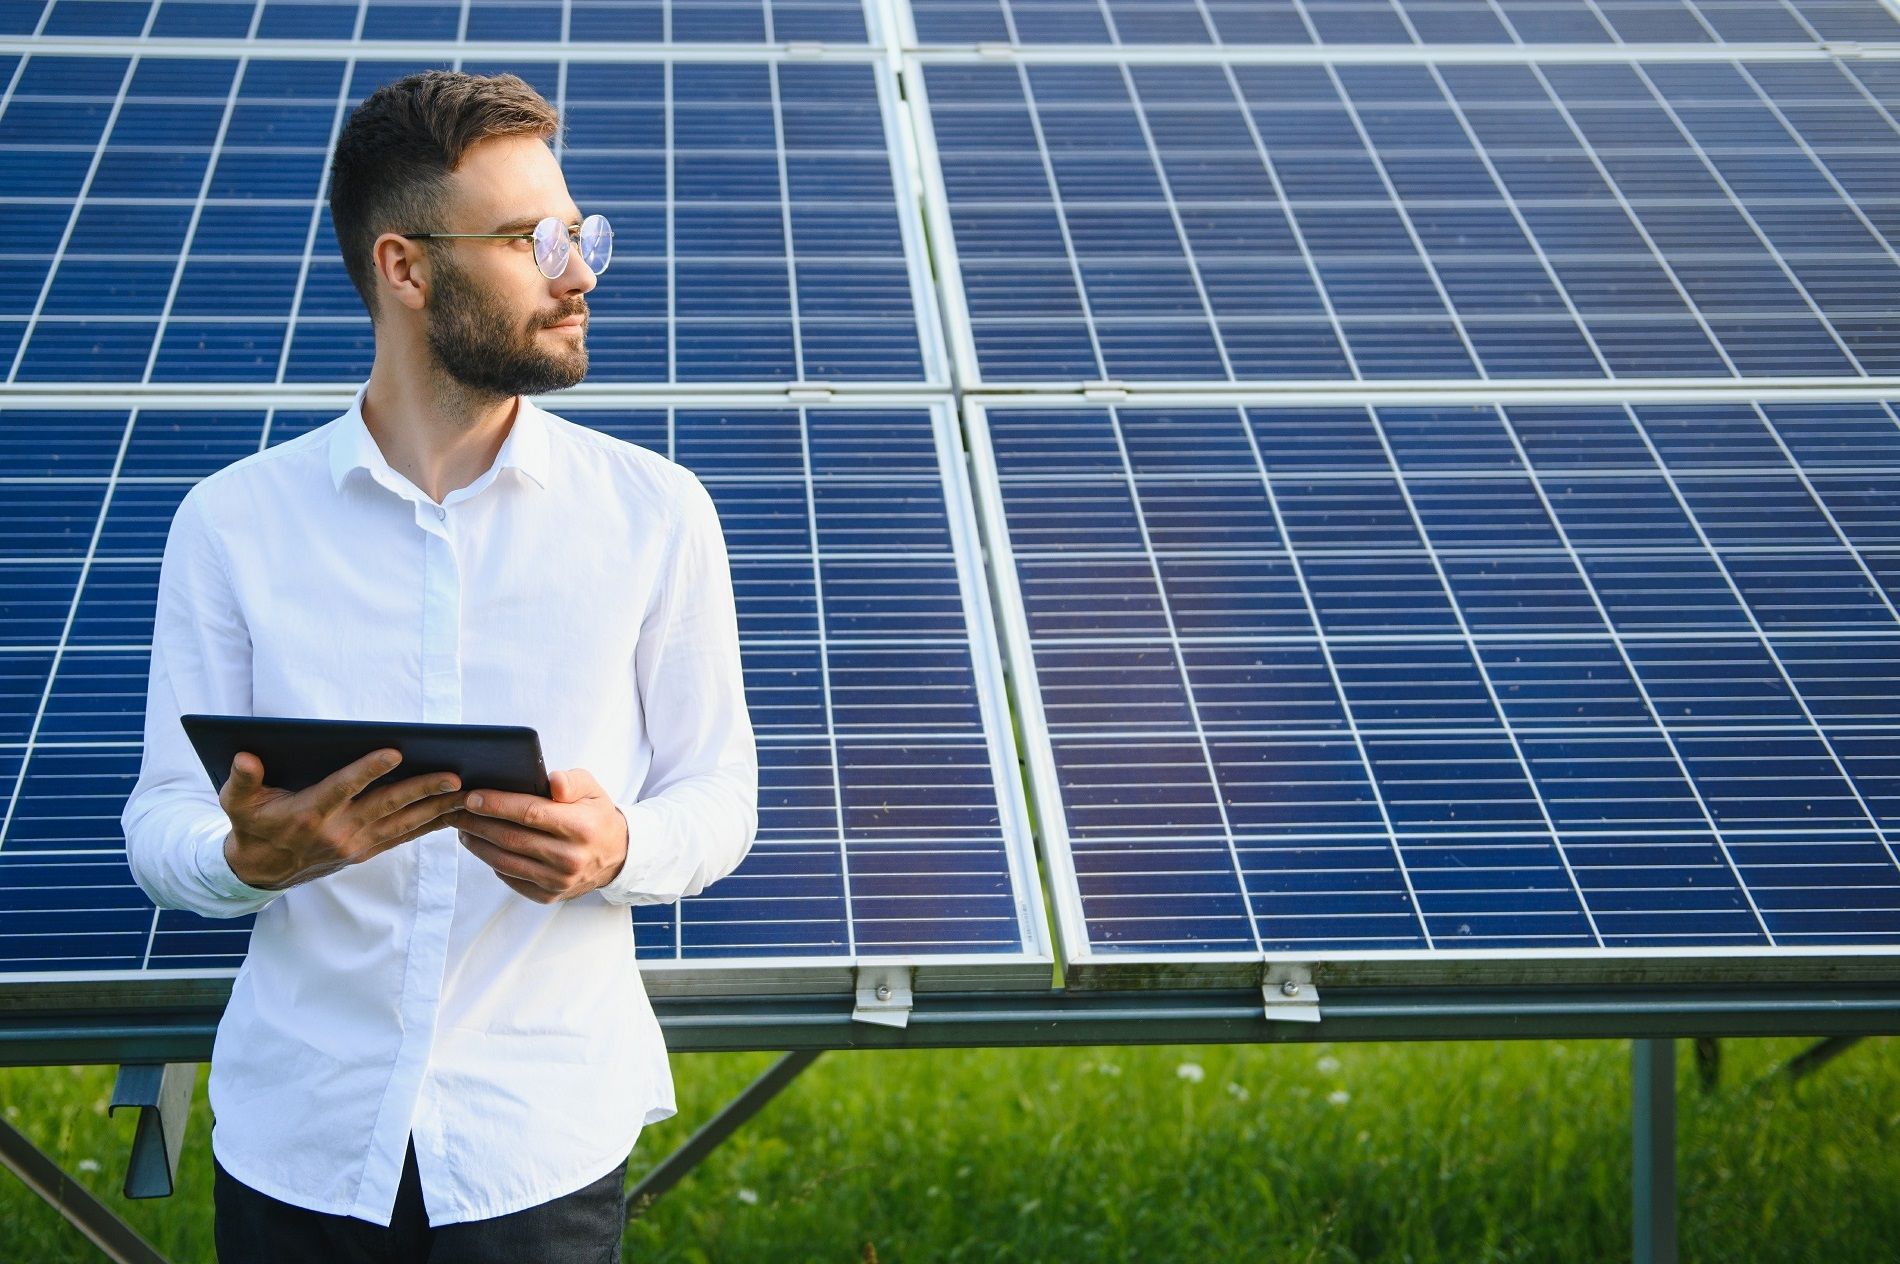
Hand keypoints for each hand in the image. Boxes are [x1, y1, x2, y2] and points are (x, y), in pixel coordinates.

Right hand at [220, 748, 467, 890]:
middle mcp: (338, 830)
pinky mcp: (368, 850)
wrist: (261, 872)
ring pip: (405, 822)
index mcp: (309, 813)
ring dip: (438, 807)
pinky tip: (457, 808)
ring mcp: (357, 843)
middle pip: (387, 805)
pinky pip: (406, 834)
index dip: (368, 770)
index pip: (343, 787)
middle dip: (423, 789)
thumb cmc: (252, 826)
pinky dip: (432, 822)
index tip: (395, 752)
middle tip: (455, 776)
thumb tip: (245, 757)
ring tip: (471, 791)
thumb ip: (241, 779)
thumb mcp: (237, 803)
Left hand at [443, 768, 629, 903]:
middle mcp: (570, 858)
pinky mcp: (549, 896)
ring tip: (463, 828)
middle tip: (456, 810)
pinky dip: (492, 862)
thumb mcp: (593, 789)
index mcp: (580, 827)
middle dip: (478, 823)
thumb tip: (552, 782)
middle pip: (511, 838)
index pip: (530, 813)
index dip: (497, 804)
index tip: (472, 796)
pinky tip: (483, 846)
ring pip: (505, 862)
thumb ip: (571, 780)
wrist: (617, 855)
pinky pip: (511, 878)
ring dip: (478, 844)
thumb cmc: (596, 815)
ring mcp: (558, 881)